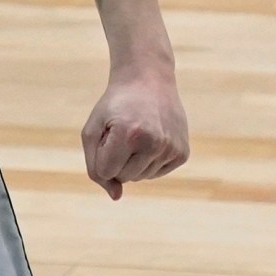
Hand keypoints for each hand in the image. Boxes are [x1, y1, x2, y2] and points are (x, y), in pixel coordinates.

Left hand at [81, 67, 189, 199]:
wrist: (149, 79)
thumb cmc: (115, 106)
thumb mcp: (93, 130)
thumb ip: (95, 167)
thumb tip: (116, 197)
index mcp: (128, 134)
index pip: (105, 172)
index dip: (102, 154)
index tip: (108, 131)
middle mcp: (154, 143)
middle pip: (123, 177)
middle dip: (118, 158)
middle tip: (124, 129)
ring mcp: (171, 148)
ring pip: (140, 177)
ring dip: (133, 160)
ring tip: (138, 131)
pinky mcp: (183, 153)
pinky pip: (156, 173)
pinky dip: (149, 160)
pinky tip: (152, 137)